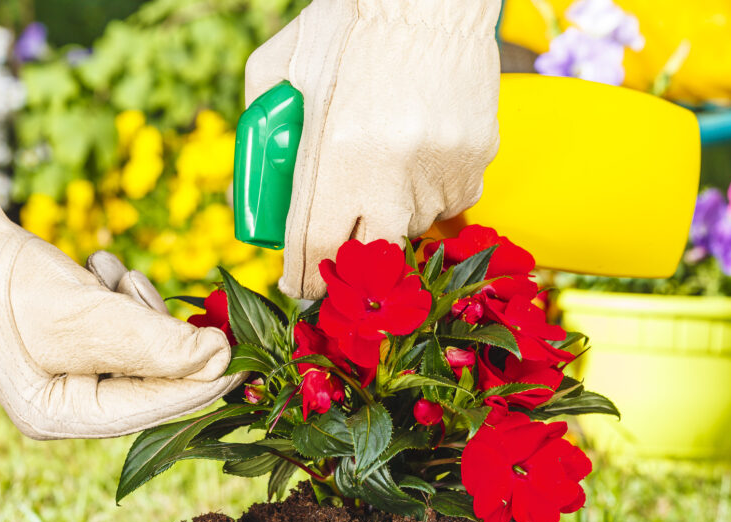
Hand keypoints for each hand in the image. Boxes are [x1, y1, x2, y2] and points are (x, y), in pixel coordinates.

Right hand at [0, 155, 239, 439]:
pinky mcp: (78, 339)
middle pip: (151, 377)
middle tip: (137, 289)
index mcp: (61, 416)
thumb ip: (156, 343)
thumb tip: (219, 358)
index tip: (245, 360)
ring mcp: (74, 371)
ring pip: (142, 345)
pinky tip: (96, 270)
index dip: (202, 385)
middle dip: (157, 330)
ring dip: (136, 303)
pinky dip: (119, 294)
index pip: (152, 409)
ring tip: (105, 275)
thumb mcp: (88, 314)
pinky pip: (122, 324)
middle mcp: (69, 403)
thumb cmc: (9, 283)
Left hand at [246, 0, 502, 298]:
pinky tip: (418, 148)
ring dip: (391, 210)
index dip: (305, 277)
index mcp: (336, 150)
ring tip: (383, 157)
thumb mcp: (280, 69)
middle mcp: (391, 172)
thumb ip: (259, 128)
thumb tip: (255, 188)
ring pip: (411, 225)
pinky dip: (429, 188)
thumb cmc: (344, 26)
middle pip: (367, 253)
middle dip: (350, 255)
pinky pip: (448, 199)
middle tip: (340, 236)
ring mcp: (439, 169)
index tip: (300, 286)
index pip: (316, 246)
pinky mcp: (475, 161)